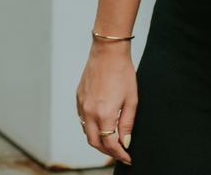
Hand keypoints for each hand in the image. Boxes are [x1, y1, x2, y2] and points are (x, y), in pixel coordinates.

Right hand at [76, 42, 135, 163]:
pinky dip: (91, 127)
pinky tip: (102, 124)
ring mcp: (81, 104)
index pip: (109, 143)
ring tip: (112, 140)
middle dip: (107, 151)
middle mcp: (89, 111)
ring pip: (86, 131)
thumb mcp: (131, 101)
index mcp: (104, 113)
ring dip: (98, 139)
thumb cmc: (123, 74)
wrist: (107, 53)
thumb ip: (127, 124)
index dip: (120, 154)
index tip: (128, 158)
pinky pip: (82, 119)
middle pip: (94, 141)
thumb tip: (125, 141)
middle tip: (120, 152)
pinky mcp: (78, 97)